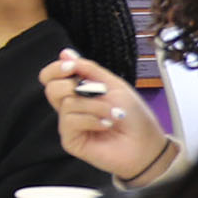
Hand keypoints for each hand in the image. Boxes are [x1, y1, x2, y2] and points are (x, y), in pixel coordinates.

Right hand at [41, 53, 172, 181]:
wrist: (146, 144)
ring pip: (67, 104)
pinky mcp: (71, 140)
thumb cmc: (134, 117)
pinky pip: (71, 122)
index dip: (56, 69)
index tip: (70, 66)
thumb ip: (88, 69)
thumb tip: (65, 53)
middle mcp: (71, 107)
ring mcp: (70, 124)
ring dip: (95, 106)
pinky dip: (92, 120)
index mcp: (78, 91)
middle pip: (51, 89)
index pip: (52, 77)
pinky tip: (106, 125)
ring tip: (113, 114)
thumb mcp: (113, 85)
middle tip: (97, 91)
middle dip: (73, 85)